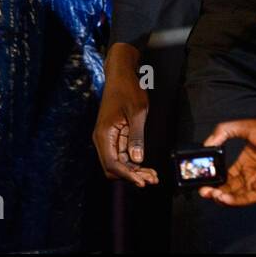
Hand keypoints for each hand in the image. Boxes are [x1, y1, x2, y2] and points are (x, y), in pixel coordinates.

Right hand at [93, 43, 158, 186]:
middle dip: (132, 175)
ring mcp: (108, 139)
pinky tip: (146, 166)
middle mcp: (103, 140)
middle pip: (114, 167)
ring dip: (134, 171)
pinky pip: (122, 154)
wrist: (120, 75)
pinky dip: (134, 161)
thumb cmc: (128, 90)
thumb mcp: (137, 112)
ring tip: (152, 176)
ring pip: (119, 163)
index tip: (143, 181)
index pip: (112, 164)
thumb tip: (137, 159)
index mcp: (104, 135)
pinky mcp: (115, 136)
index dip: (127, 175)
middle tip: (151, 179)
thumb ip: (136, 137)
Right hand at [197, 119, 255, 205]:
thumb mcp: (246, 127)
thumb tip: (207, 143)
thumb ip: (224, 131)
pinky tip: (221, 196)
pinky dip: (231, 201)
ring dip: (219, 196)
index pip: (225, 173)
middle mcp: (250, 173)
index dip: (213, 176)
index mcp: (245, 160)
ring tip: (209, 193)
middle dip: (213, 189)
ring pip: (233, 195)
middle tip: (202, 189)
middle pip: (227, 187)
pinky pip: (244, 200)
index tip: (202, 176)